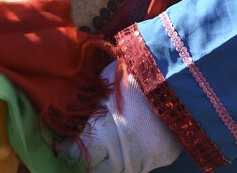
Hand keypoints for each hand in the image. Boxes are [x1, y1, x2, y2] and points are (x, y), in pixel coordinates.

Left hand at [58, 60, 180, 172]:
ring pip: (123, 169)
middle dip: (91, 160)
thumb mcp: (102, 88)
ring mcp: (146, 159)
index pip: (77, 154)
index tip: (63, 144)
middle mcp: (124, 154)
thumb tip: (74, 121)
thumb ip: (89, 112)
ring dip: (114, 160)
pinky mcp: (164, 157)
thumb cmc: (132, 75)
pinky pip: (145, 164)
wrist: (172, 73)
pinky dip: (137, 155)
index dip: (68, 148)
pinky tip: (136, 139)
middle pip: (99, 170)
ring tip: (111, 143)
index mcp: (103, 135)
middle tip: (87, 146)